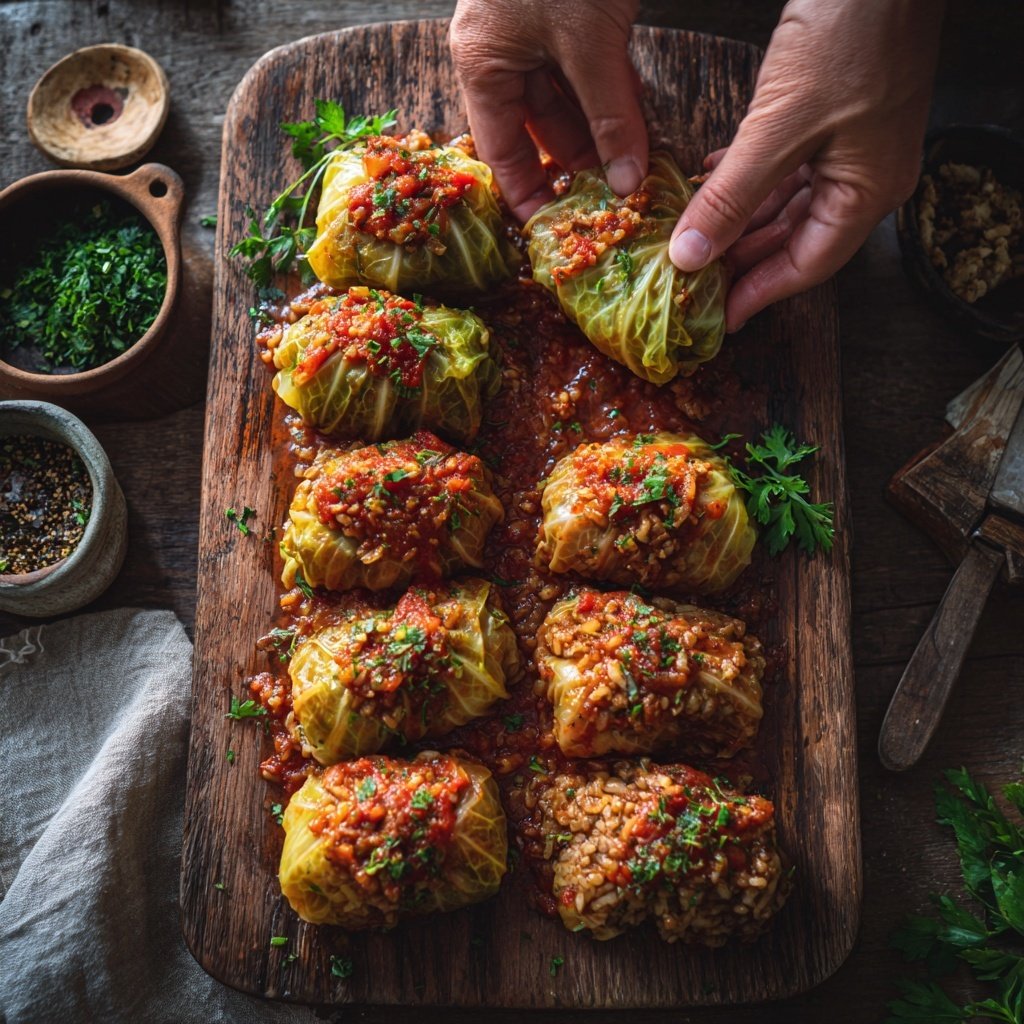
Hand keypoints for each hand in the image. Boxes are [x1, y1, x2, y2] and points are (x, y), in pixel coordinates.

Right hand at [450, 0, 646, 221]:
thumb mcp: (590, 43)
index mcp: (482, 64)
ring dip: (602, 126)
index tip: (556, 226)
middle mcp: (501, 51)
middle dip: (580, 159)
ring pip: (567, 97)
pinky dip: (610, 90)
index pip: (502, 151)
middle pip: (539, 127)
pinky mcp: (566, 12)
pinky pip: (585, 65)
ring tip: (634, 158)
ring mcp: (533, 31)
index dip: (529, 194)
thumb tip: (627, 180)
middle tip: (614, 192)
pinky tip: (637, 112)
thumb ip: (611, 115)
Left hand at [669, 0, 943, 331]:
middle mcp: (864, 177)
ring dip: (738, 219)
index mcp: (867, 192)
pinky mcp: (833, 116)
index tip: (717, 318)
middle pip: (795, 239)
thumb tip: (690, 256)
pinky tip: (710, 180)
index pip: (807, 266)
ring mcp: (851, 146)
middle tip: (693, 279)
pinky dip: (747, 179)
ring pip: (785, 203)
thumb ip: (731, 197)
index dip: (759, 294)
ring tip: (692, 236)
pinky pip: (785, 166)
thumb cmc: (848, 33)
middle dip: (742, 258)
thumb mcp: (778, 127)